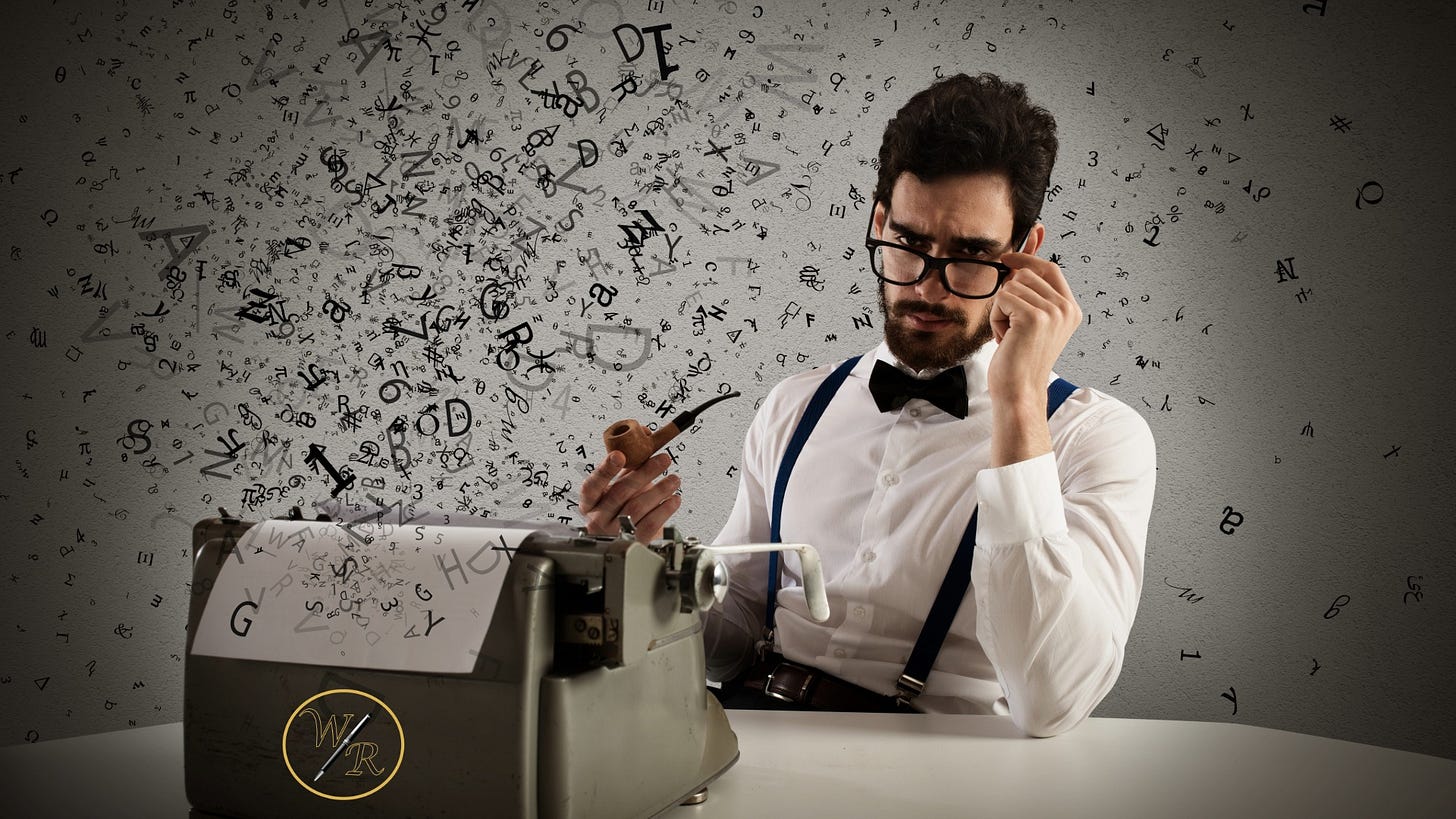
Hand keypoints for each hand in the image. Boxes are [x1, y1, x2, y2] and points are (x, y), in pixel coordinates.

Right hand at [578, 450, 681, 542]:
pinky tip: (674, 499)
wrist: (629, 538)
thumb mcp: (622, 485)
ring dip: (660, 490)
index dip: (606, 469)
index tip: (619, 456)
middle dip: (645, 473)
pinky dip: (665, 509)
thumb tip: (645, 434)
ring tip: (674, 479)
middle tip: (663, 460)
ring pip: (637, 507)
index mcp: (590, 502)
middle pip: (621, 492)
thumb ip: (630, 464)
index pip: (592, 485)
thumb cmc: (622, 509)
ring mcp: (613, 533)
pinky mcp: (632, 542)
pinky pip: (650, 523)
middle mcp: (598, 519)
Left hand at [987, 252, 1081, 403]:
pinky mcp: (1033, 317)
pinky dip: (996, 318)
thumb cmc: (1021, 361)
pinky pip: (1002, 299)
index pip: (1050, 268)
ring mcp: (1052, 312)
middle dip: (1010, 296)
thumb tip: (1016, 263)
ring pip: (1011, 287)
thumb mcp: (1033, 323)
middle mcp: (1066, 309)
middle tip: (1012, 326)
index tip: (1007, 258)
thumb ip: (1033, 295)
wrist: (1019, 391)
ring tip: (1010, 335)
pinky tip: (1005, 338)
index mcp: (1071, 309)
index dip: (1027, 259)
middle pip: (1027, 274)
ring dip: (1001, 310)